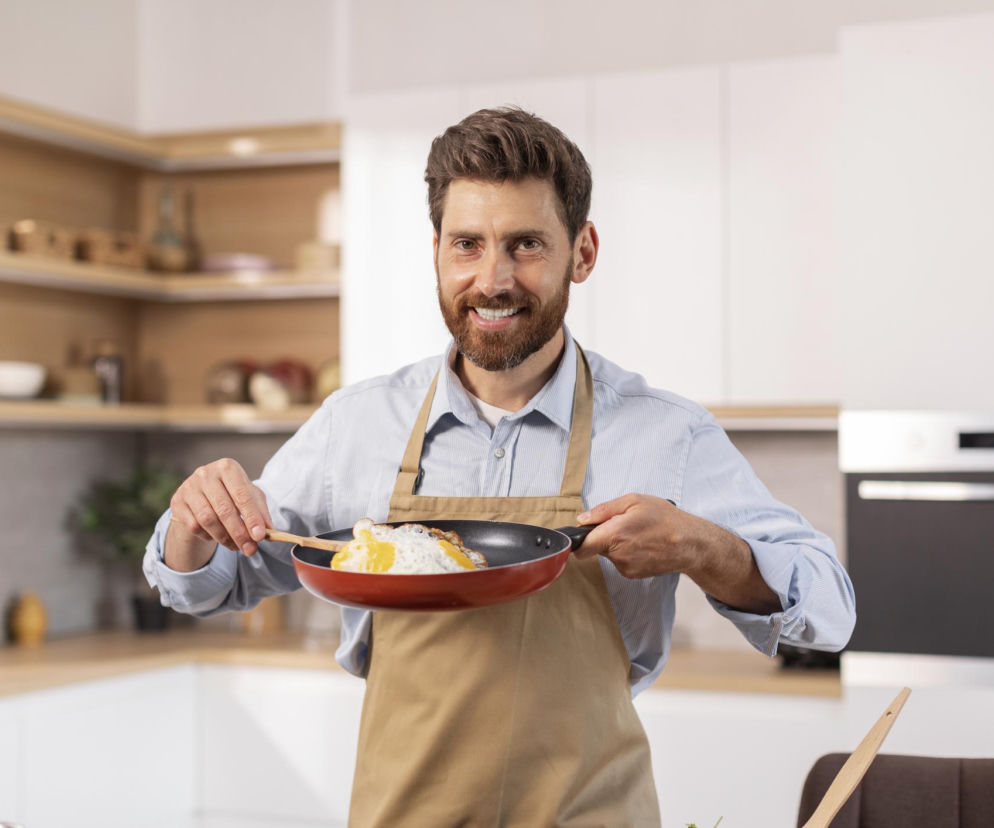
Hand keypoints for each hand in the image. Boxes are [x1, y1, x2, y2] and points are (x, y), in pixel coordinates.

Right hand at [168, 458, 272, 557]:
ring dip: (225, 538)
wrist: (202, 494)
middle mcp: (206, 474)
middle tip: (250, 550)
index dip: (252, 517)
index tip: (261, 536)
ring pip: (208, 520)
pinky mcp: (177, 501)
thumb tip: (269, 530)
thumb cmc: (231, 493)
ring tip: (237, 546)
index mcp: (228, 467)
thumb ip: (261, 512)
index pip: (242, 495)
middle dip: (239, 533)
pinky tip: (218, 537)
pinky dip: (208, 536)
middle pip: (224, 509)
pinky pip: (194, 526)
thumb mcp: (250, 497)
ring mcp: (189, 487)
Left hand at [575, 493, 780, 613]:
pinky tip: (643, 544)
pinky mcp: (633, 575)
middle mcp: (617, 555)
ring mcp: (625, 567)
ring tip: (638, 534)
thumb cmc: (665, 519)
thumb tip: (582, 519)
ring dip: (617, 545)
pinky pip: (621, 562)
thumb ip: (604, 510)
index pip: (582, 547)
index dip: (576, 541)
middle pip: (596, 547)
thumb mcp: (634, 501)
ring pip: (609, 554)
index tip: (579, 536)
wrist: (690, 544)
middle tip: (623, 524)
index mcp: (615, 535)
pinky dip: (627, 553)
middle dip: (604, 536)